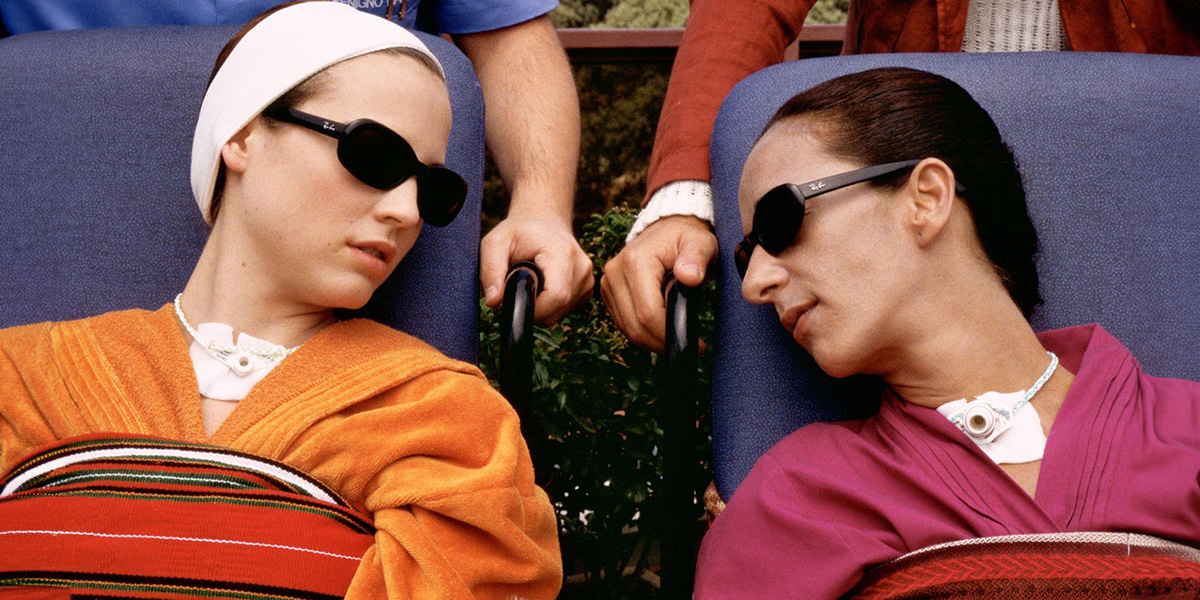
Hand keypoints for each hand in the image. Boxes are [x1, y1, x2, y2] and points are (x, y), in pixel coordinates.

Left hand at [481, 215, 593, 324]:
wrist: (544, 221)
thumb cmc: (519, 232)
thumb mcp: (495, 242)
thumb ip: (491, 270)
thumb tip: (493, 301)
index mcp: (563, 253)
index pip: (556, 296)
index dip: (533, 308)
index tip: (515, 300)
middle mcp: (581, 267)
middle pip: (557, 309)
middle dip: (532, 309)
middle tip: (519, 287)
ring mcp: (587, 279)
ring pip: (560, 313)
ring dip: (540, 307)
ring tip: (532, 282)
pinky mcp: (587, 289)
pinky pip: (565, 310)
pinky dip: (549, 306)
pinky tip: (543, 286)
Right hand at [601, 215, 716, 350]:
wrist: (668, 229)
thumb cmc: (688, 238)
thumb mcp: (701, 243)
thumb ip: (698, 257)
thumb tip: (690, 277)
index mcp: (635, 262)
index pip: (648, 313)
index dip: (670, 334)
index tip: (697, 344)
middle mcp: (614, 273)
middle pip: (635, 326)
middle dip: (663, 342)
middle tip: (690, 346)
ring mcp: (607, 284)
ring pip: (628, 330)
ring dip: (654, 342)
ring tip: (679, 338)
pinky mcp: (608, 294)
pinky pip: (624, 325)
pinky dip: (644, 334)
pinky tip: (663, 331)